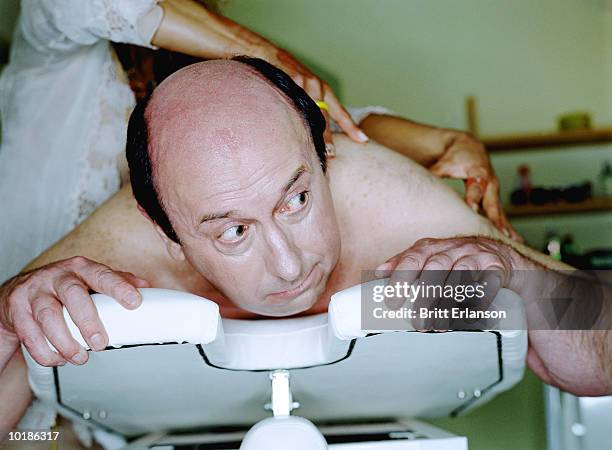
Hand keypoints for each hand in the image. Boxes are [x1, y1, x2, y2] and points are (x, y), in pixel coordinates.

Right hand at [0, 257, 149, 370]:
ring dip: (65, 341)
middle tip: (100, 343)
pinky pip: (29, 333)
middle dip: (88, 321)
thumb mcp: (89, 280)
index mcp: (80, 268)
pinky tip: (57, 358)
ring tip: (79, 357)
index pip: (102, 274)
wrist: (17, 294)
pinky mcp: (16, 309)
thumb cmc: (60, 288)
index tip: (134, 301)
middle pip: (73, 294)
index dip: (119, 287)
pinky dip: (44, 351)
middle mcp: (57, 277)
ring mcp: (34, 292)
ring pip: (48, 316)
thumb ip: (116, 281)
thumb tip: (145, 287)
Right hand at [269, 48, 368, 154]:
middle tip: (330, 154)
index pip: (339, 112)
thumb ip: (311, 104)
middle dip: (326, 138)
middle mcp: (316, 87)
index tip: (363, 140)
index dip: (351, 127)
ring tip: (307, 149)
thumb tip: (315, 131)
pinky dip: (291, 118)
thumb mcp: (303, 85)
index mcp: (323, 89)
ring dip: (307, 132)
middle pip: (324, 117)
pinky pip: (293, 106)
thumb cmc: (284, 73)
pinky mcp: (289, 82)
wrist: (264, 53)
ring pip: (308, 114)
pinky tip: (288, 128)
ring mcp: (303, 84)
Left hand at [374, 237, 528, 329]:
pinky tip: (470, 315)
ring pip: (460, 276)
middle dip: (425, 297)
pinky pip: (488, 281)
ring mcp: (475, 255)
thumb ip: (404, 264)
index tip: (391, 302)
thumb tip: (377, 273)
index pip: (412, 259)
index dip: (400, 278)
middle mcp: (452, 248)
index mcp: (432, 248)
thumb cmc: (459, 263)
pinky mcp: (497, 267)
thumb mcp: (430, 258)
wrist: (506, 258)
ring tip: (440, 326)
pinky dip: (478, 298)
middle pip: (435, 268)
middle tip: (419, 323)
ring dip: (449, 302)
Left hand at [429, 133, 521, 240]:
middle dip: (494, 218)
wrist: (470, 149)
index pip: (476, 187)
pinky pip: (501, 213)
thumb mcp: (443, 164)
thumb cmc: (455, 158)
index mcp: (478, 172)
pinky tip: (514, 240)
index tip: (472, 210)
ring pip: (499, 211)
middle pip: (492, 202)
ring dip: (504, 226)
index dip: (474, 198)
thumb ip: (434, 176)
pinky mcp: (494, 198)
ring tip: (510, 242)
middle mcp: (490, 182)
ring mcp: (494, 191)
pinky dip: (506, 226)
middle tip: (497, 234)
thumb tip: (418, 187)